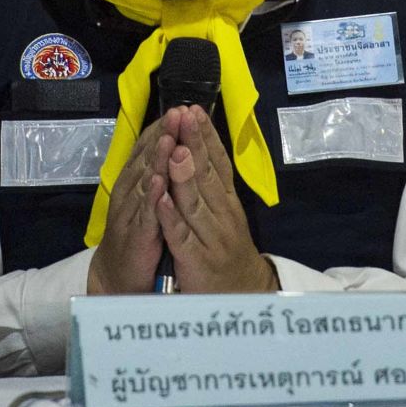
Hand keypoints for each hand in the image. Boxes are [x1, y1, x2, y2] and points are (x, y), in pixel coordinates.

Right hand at [88, 116, 169, 293]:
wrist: (118, 275)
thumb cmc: (138, 231)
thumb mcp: (148, 197)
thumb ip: (155, 169)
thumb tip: (169, 139)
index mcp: (135, 180)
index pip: (148, 148)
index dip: (163, 127)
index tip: (179, 107)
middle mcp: (129, 191)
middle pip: (146, 158)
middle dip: (162, 134)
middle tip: (176, 112)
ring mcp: (131, 213)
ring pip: (143, 181)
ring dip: (155, 160)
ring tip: (168, 139)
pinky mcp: (136, 236)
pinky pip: (145, 215)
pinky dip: (151, 198)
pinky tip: (159, 183)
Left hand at [155, 105, 277, 293]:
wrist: (243, 296)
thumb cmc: (227, 250)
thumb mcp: (225, 215)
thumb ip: (213, 186)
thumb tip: (202, 149)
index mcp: (227, 202)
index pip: (218, 162)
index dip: (207, 136)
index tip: (195, 110)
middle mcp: (223, 215)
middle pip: (208, 175)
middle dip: (195, 144)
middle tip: (185, 116)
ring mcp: (211, 238)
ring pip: (195, 203)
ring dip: (184, 175)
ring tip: (174, 149)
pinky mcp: (197, 262)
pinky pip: (182, 237)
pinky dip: (171, 218)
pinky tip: (161, 200)